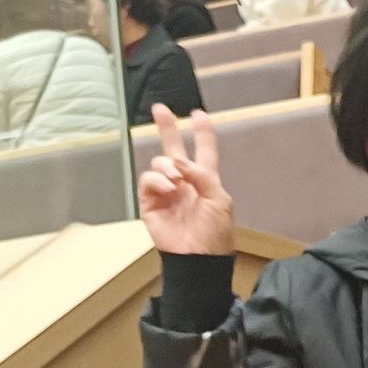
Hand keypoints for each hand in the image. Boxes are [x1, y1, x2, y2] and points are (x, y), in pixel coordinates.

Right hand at [139, 108, 235, 258]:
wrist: (199, 257)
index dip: (202, 132)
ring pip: (159, 163)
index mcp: (205, 180)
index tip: (198, 114)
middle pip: (174, 149)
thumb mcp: (219, 199)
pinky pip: (148, 181)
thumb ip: (201, 174)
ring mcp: (166, 192)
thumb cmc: (215, 233)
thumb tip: (178, 161)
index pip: (204, 150)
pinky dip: (157, 180)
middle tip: (160, 110)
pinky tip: (168, 188)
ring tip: (176, 180)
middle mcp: (184, 182)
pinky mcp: (150, 203)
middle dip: (167, 127)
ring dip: (167, 166)